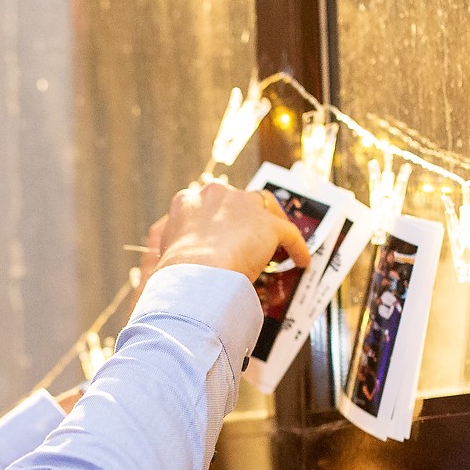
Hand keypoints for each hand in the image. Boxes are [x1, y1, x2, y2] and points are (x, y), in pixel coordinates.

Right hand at [153, 182, 309, 280]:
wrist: (193, 275)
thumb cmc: (175, 273)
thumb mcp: (168, 253)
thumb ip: (181, 248)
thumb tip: (185, 260)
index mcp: (187, 202)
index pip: (208, 203)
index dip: (219, 218)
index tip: (223, 231)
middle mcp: (214, 195)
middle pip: (239, 200)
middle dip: (246, 216)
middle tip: (251, 236)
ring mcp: (242, 205)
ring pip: (266, 207)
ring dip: (273, 222)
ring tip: (280, 243)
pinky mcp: (267, 225)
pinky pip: (288, 234)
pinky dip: (297, 247)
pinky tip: (301, 261)